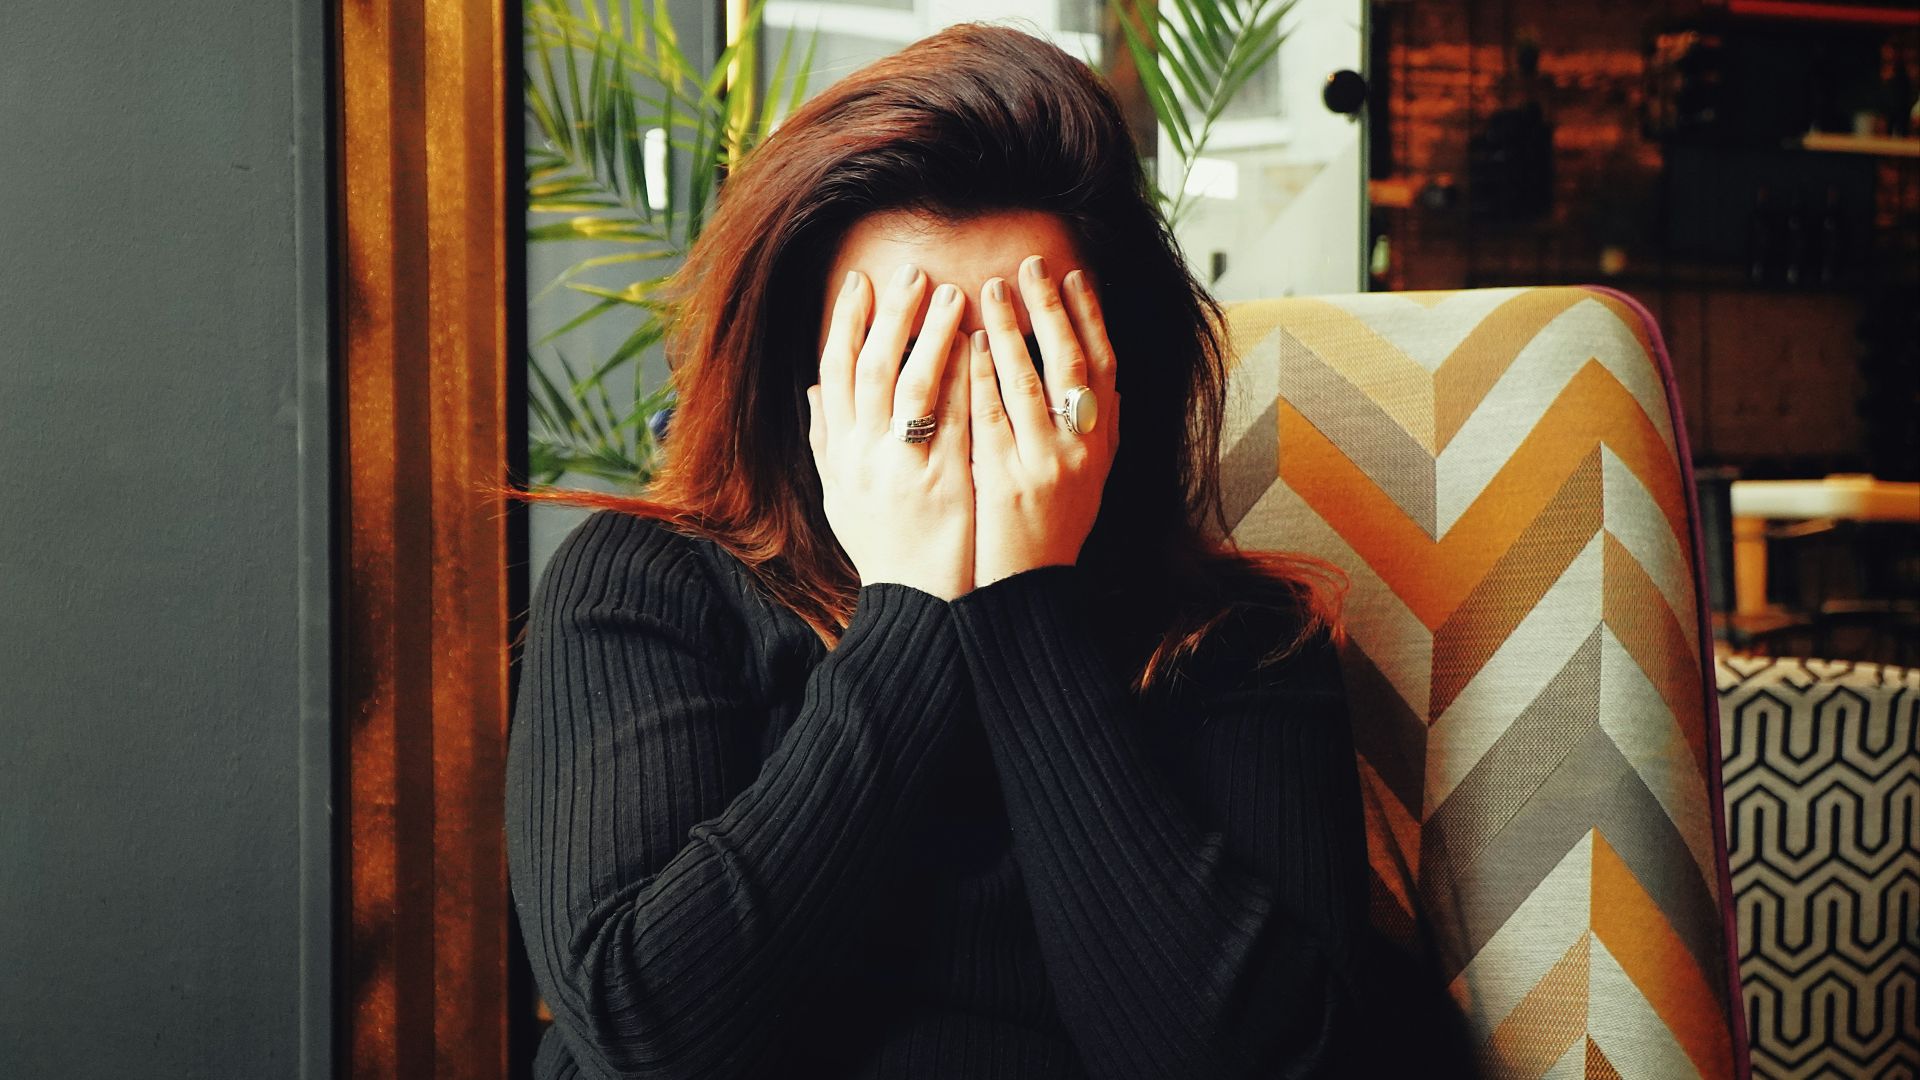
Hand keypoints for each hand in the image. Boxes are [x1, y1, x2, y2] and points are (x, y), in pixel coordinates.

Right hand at [808, 263, 975, 600]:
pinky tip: (980, 346)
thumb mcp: (840, 496)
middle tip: (911, 271)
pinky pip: (953, 417)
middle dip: (891, 314)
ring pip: (914, 384)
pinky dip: (963, 377)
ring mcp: (904, 467)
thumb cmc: (884, 548)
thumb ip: (826, 441)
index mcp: (840, 454)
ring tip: (953, 293)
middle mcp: (864, 456)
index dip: (847, 324)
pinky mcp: (944, 481)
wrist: (917, 605)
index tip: (861, 282)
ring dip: (932, 333)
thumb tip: (813, 392)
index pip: (835, 372)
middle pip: (872, 367)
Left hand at [965, 256, 1120, 589]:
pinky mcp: (1008, 479)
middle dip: (1051, 308)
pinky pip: (992, 415)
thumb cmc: (1050, 532)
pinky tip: (969, 344)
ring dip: (1012, 329)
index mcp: (1102, 444)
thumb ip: (1088, 431)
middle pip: (1073, 362)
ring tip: (991, 289)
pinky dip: (982, 375)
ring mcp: (1046, 464)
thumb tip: (1104, 380)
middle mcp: (1082, 449)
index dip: (1092, 317)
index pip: (1105, 365)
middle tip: (1030, 264)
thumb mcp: (1085, 479)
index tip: (1075, 275)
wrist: (1028, 592)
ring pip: (1031, 381)